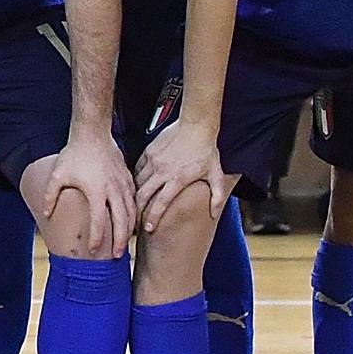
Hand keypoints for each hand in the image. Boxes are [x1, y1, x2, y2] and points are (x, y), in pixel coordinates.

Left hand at [40, 128, 136, 258]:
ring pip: (132, 211)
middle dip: (121, 240)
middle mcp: (112, 189)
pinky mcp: (128, 178)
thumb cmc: (74, 154)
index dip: (97, 238)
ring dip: (130, 229)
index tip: (94, 250)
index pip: (99, 221)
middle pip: (121, 221)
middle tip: (118, 255)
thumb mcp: (57, 175)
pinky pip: (134, 200)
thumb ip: (51, 196)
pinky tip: (132, 221)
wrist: (92, 133)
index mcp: (96, 191)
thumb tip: (46, 215)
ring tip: (127, 243)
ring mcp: (123, 183)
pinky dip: (135, 213)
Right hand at [133, 115, 230, 233]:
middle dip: (137, 210)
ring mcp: (153, 160)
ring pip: (138, 182)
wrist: (196, 125)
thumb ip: (217, 196)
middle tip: (136, 220)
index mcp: (177, 179)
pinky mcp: (149, 151)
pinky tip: (137, 184)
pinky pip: (137, 168)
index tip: (148, 228)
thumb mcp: (216, 174)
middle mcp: (162, 171)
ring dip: (136, 195)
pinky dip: (135, 178)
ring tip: (135, 204)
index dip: (153, 218)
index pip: (160, 203)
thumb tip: (214, 214)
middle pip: (143, 195)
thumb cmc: (206, 149)